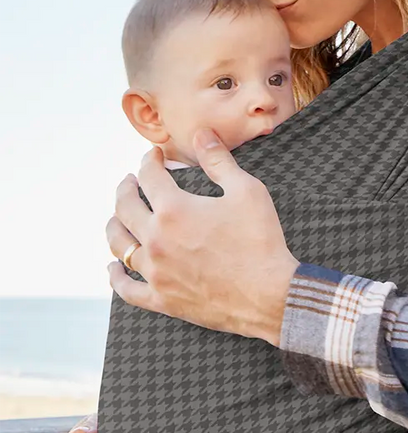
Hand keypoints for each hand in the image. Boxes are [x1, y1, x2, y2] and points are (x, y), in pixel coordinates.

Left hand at [106, 130, 298, 345]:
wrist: (268, 293)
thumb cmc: (260, 240)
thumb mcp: (246, 191)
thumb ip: (219, 161)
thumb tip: (202, 134)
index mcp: (174, 209)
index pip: (150, 176)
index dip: (149, 161)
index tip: (153, 155)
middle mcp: (156, 239)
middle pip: (125, 208)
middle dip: (126, 188)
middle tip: (130, 181)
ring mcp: (155, 271)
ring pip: (119, 246)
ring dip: (114, 226)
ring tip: (117, 218)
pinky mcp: (161, 298)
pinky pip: (126, 288)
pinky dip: (116, 276)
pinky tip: (113, 267)